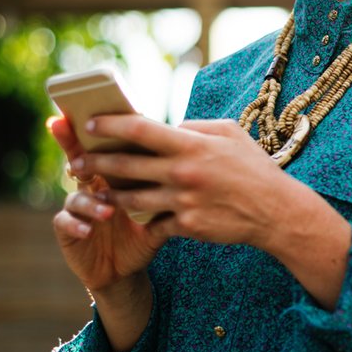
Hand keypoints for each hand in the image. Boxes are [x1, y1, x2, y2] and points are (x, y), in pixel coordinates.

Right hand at [49, 116, 164, 292]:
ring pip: (76, 195)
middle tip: (73, 139)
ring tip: (107, 210)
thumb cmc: (144, 230)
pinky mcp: (68, 230)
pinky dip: (76, 224)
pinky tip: (88, 230)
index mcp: (113, 173)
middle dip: (71, 145)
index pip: (104, 145)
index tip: (92, 112)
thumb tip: (191, 154)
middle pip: (78, 158)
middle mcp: (91, 184)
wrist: (126, 268)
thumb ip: (168, 182)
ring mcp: (77, 206)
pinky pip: (65, 222)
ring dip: (90, 201)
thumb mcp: (159, 206)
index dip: (96, 128)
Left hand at [68, 115, 351, 308]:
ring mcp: (183, 201)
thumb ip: (195, 127)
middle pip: (125, 165)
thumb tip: (169, 126)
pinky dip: (142, 218)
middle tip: (75, 161)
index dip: (109, 125)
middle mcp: (182, 172)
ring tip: (95, 190)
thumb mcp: (229, 133)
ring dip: (108, 194)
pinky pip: (154, 222)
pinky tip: (131, 215)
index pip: (139, 129)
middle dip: (94, 162)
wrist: (275, 211)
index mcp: (191, 144)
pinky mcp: (186, 226)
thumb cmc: (252, 167)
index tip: (89, 124)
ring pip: (131, 199)